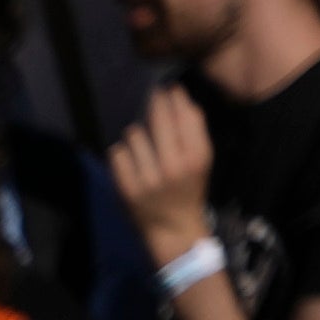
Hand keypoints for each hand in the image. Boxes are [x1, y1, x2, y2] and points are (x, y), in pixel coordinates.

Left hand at [107, 78, 217, 257]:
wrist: (175, 229)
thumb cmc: (189, 188)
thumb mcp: (202, 161)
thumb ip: (195, 130)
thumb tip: (181, 96)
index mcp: (196, 159)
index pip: (184, 116)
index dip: (174, 98)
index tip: (169, 90)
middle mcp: (173, 167)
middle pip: (157, 118)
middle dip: (155, 104)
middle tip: (153, 97)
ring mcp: (149, 178)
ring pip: (134, 133)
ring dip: (137, 137)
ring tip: (145, 147)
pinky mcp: (128, 188)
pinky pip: (117, 153)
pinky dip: (123, 155)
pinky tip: (132, 163)